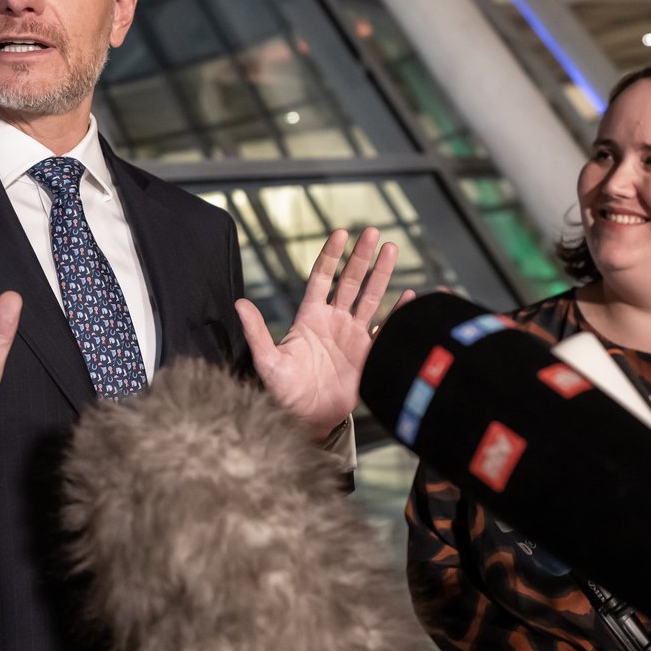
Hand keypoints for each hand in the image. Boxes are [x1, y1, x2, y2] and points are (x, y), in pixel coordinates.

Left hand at [236, 227, 412, 440]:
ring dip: (381, 274)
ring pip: (370, 297)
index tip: (340, 233)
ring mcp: (352, 336)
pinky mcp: (368, 354)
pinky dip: (399, 313)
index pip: (322, 278)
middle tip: (372, 231)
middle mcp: (333, 321)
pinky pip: (386, 329)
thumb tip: (240, 304)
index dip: (330, 256)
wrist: (306, 419)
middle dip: (361, 256)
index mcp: (310, 317)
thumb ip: (257, 332)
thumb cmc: (282, 391)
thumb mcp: (267, 361)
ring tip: (391, 248)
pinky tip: (410, 296)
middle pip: (350, 281)